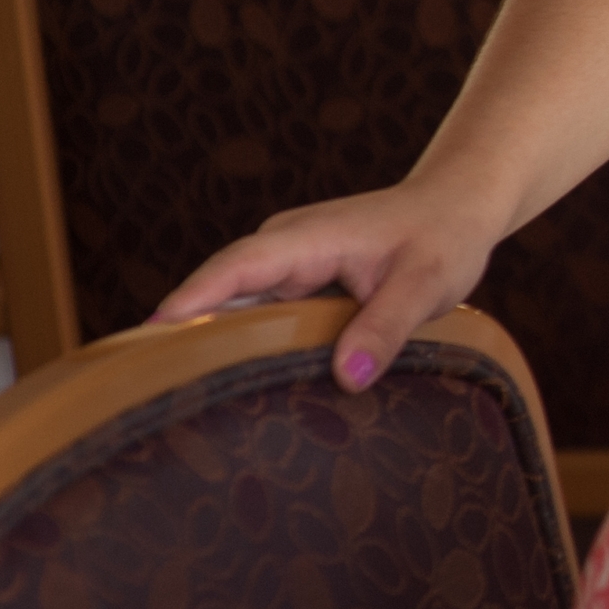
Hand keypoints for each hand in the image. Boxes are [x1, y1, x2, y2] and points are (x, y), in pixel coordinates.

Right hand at [146, 179, 502, 389]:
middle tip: (157, 392)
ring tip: (184, 400)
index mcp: (305, 238)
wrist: (459, 209)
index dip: (192, 303)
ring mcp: (289, 266)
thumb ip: (385, 327)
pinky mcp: (300, 285)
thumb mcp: (425, 283)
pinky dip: (249, 344)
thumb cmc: (444, 237)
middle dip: (189, 334)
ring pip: (240, 308)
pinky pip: (263, 315)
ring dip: (217, 344)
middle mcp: (285, 248)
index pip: (234, 268)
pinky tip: (238, 385)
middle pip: (222, 293)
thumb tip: (348, 377)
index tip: (150, 339)